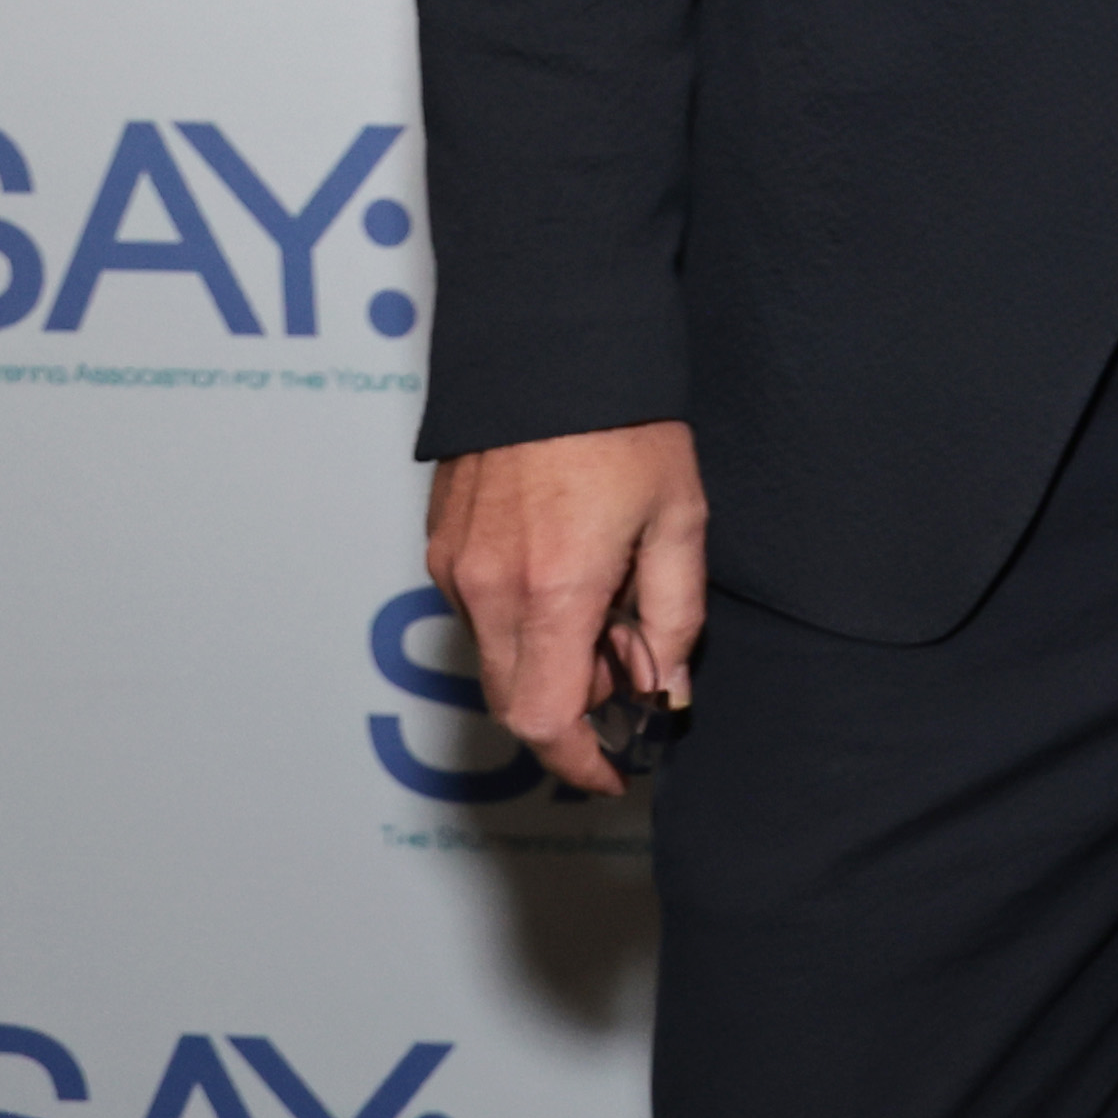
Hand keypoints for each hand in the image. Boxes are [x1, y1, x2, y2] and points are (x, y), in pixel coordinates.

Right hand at [423, 422, 705, 797]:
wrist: (550, 345)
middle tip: (627, 680)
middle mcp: (487, 588)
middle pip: (514, 699)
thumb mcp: (678, 520)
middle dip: (572, 711)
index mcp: (552, 590)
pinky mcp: (439, 541)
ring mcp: (454, 565)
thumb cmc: (625, 425)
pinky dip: (520, 622)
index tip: (615, 772)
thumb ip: (674, 617)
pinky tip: (568, 578)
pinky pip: (476, 612)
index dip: (578, 761)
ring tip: (608, 609)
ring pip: (494, 657)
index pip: (543, 720)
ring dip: (547, 662)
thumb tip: (666, 690)